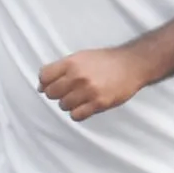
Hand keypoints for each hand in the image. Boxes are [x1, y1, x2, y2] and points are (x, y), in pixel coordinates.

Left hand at [38, 45, 153, 121]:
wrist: (132, 64)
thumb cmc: (106, 60)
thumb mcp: (81, 57)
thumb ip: (61, 68)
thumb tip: (41, 86)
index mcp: (72, 62)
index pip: (44, 76)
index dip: (46, 82)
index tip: (53, 84)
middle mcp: (78, 76)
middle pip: (51, 93)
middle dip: (57, 94)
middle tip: (69, 91)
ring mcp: (88, 91)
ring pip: (63, 105)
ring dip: (69, 104)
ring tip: (80, 97)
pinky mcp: (98, 103)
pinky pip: (76, 115)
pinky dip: (78, 113)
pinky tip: (85, 105)